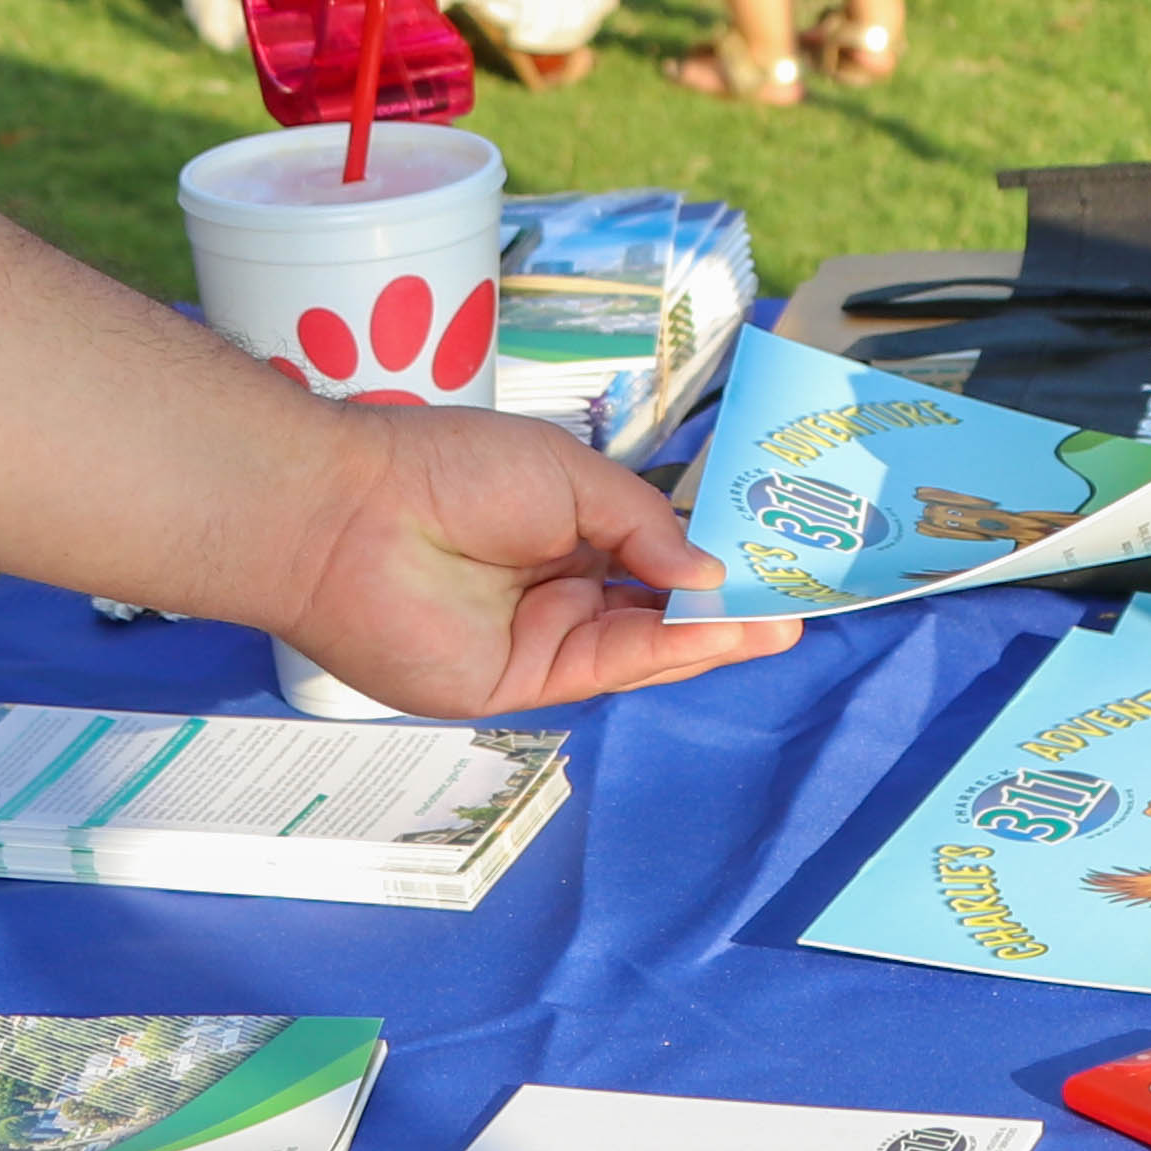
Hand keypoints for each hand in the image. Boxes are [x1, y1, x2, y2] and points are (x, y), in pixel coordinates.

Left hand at [265, 404, 798, 714]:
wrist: (353, 515)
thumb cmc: (450, 468)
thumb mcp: (569, 475)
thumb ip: (643, 525)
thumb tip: (711, 568)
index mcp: (562, 527)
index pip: (651, 551)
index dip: (711, 555)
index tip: (772, 551)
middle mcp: (556, 586)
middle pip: (656, 605)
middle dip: (726, 603)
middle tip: (797, 596)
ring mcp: (541, 638)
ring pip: (643, 644)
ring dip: (713, 632)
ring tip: (781, 619)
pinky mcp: (523, 682)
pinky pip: (610, 666)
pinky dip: (671, 648)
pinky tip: (724, 627)